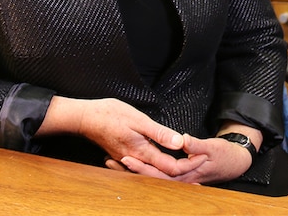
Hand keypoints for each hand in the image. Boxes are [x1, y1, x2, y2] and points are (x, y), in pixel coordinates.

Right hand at [38, 96, 201, 176]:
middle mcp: (136, 160)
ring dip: (172, 168)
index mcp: (142, 151)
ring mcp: (129, 159)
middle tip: (200, 164)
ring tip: (188, 163)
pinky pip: (144, 165)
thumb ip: (159, 133)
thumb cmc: (109, 115)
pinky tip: (164, 160)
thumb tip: (179, 143)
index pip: (171, 166)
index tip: (202, 156)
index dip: (188, 163)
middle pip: (164, 173)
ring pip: (154, 170)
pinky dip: (158, 164)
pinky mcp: (124, 154)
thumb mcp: (138, 119)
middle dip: (184, 170)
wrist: (84, 118)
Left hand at [111, 133, 252, 184]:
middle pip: (149, 178)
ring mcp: (178, 178)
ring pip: (151, 177)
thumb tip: (183, 140)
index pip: (158, 173)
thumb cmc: (224, 155)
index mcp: (186, 174)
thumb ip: (197, 145)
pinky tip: (129, 162)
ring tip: (111, 161)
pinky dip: (142, 168)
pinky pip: (157, 173)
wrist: (234, 163)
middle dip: (130, 170)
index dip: (142, 166)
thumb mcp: (212, 147)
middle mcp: (179, 180)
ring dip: (132, 171)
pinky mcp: (177, 174)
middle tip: (110, 160)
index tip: (126, 157)